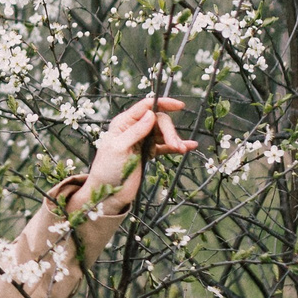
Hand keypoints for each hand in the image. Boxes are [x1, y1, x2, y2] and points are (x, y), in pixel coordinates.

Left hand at [82, 95, 194, 212]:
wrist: (108, 193)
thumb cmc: (107, 169)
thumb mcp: (119, 148)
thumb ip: (135, 131)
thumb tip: (151, 114)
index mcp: (124, 123)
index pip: (145, 107)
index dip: (163, 103)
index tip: (179, 106)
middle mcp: (134, 129)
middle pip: (158, 121)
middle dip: (169, 131)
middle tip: (177, 146)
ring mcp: (142, 140)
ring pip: (163, 133)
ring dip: (175, 140)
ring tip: (182, 150)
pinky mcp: (148, 152)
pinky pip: (165, 146)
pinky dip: (176, 146)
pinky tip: (190, 146)